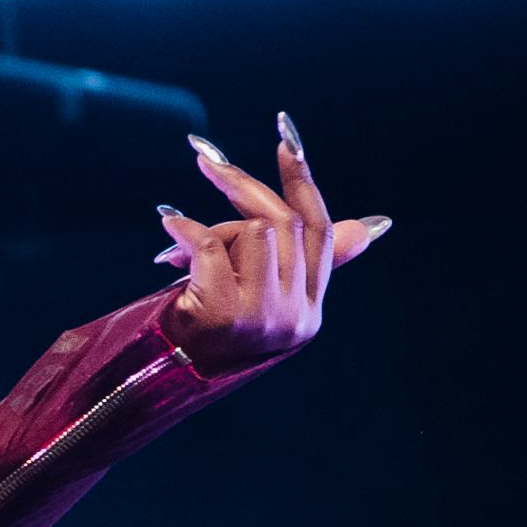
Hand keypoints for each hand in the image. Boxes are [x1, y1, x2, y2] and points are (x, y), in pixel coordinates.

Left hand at [152, 111, 388, 377]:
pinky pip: (212, 247)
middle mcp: (296, 317)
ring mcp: (266, 318)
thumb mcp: (257, 298)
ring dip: (212, 232)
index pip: (322, 232)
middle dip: (243, 188)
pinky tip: (170, 227)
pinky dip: (187, 232)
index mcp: (309, 311)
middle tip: (206, 160)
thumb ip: (299, 262)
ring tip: (181, 251)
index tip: (285, 142)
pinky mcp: (230, 316)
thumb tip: (372, 227)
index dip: (303, 184)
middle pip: (286, 225)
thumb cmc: (200, 339)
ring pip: (253, 232)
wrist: (154, 384)